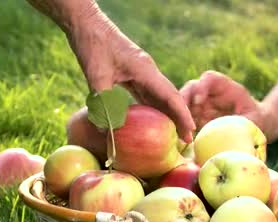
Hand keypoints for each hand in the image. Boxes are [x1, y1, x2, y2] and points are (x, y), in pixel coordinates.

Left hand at [66, 12, 195, 141]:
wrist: (87, 24)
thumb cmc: (92, 45)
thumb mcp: (95, 75)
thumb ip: (103, 103)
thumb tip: (106, 131)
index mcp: (145, 70)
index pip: (170, 96)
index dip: (182, 114)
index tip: (190, 130)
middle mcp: (148, 71)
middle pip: (170, 98)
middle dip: (179, 118)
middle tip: (186, 140)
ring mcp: (141, 72)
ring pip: (160, 96)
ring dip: (168, 114)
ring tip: (174, 134)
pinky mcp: (133, 73)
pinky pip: (147, 94)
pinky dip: (153, 108)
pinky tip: (153, 121)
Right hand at [179, 70, 263, 131]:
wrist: (252, 125)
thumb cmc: (255, 119)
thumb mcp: (254, 119)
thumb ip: (244, 123)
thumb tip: (233, 131)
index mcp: (224, 86)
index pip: (209, 79)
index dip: (201, 87)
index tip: (199, 102)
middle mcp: (208, 92)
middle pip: (190, 89)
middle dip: (184, 101)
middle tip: (184, 118)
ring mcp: (200, 103)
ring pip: (182, 102)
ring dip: (179, 115)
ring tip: (182, 132)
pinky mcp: (194, 116)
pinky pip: (182, 117)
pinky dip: (180, 126)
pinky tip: (181, 137)